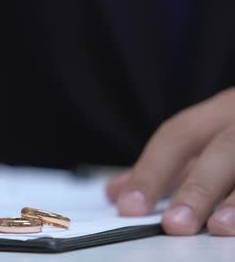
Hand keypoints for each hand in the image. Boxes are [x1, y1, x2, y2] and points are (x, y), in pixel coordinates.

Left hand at [107, 89, 234, 235]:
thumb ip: (168, 168)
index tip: (128, 204)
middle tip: (175, 224)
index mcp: (223, 112)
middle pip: (224, 148)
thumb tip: (117, 190)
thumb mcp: (210, 141)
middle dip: (199, 187)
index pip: (179, 135)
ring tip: (221, 228)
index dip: (151, 169)